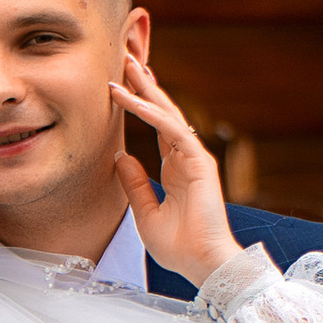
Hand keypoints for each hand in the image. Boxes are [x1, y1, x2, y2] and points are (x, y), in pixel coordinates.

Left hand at [111, 45, 232, 296]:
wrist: (201, 263)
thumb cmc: (178, 246)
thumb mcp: (144, 212)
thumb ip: (134, 184)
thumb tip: (120, 156)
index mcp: (176, 168)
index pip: (157, 126)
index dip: (140, 104)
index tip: (122, 84)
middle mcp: (187, 157)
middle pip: (163, 112)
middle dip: (144, 85)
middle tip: (124, 59)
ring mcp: (195, 157)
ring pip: (167, 114)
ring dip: (145, 89)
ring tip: (125, 67)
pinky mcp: (199, 162)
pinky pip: (171, 130)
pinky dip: (150, 113)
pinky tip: (131, 99)